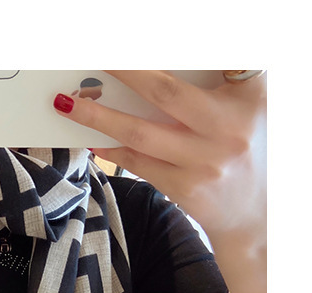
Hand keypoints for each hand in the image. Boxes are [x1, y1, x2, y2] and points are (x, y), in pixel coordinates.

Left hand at [54, 70, 266, 292]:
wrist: (255, 216)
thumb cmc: (244, 150)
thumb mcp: (249, 109)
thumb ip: (219, 84)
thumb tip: (154, 69)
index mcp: (251, 97)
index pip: (222, 59)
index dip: (180, 50)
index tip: (133, 45)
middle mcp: (230, 128)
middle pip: (165, 91)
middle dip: (124, 71)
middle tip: (94, 57)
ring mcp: (205, 162)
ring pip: (140, 132)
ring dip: (98, 116)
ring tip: (69, 103)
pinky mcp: (185, 188)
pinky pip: (139, 162)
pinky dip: (112, 149)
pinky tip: (91, 138)